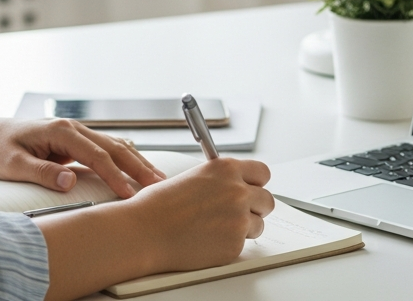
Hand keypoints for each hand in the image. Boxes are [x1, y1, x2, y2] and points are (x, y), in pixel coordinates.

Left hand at [0, 115, 165, 197]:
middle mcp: (73, 129)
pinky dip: (125, 161)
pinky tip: (139, 169)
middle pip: (114, 147)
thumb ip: (41, 173)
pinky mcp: (75, 144)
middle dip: (138, 167)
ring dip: (137, 162)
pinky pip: (106, 151)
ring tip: (158, 180)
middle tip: (160, 186)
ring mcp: (76, 134)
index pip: (96, 155)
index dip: (115, 175)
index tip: (129, 194)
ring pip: (115, 147)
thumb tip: (70, 182)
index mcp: (61, 131)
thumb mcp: (12, 164)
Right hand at [123, 157, 274, 271]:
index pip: (262, 172)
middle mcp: (237, 191)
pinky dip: (229, 244)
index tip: (251, 188)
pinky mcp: (235, 243)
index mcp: (226, 169)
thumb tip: (235, 187)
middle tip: (238, 213)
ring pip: (259, 224)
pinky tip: (208, 240)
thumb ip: (220, 181)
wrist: (145, 231)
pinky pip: (243, 244)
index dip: (256, 183)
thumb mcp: (194, 178)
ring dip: (244, 227)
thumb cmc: (159, 205)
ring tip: (216, 228)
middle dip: (255, 207)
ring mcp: (239, 218)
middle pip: (267, 200)